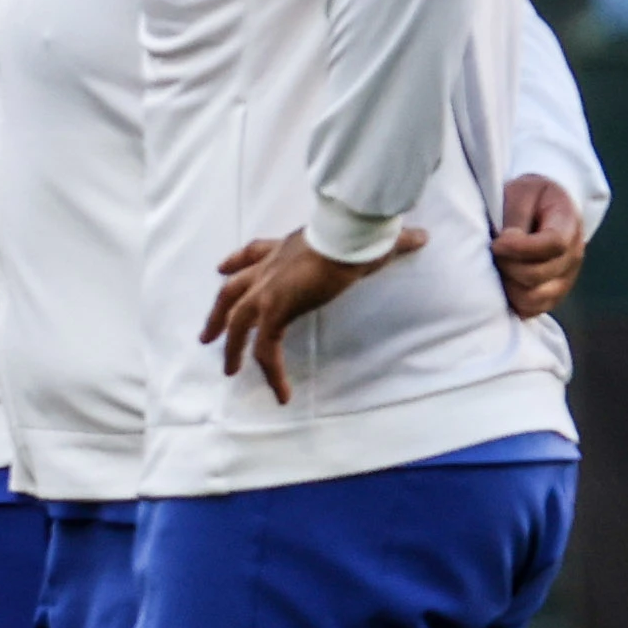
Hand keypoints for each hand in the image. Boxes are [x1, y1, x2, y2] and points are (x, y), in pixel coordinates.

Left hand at [203, 225, 422, 401]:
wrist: (346, 235)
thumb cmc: (359, 234)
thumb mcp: (368, 237)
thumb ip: (390, 241)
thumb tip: (420, 236)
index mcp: (282, 248)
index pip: (251, 254)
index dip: (235, 262)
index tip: (221, 268)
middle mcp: (267, 267)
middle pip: (230, 290)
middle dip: (217, 314)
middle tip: (207, 335)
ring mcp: (266, 289)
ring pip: (237, 322)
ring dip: (231, 348)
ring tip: (230, 371)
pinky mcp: (275, 310)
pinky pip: (265, 349)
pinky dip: (271, 373)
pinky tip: (280, 394)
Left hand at [494, 172, 587, 319]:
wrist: (541, 208)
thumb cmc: (528, 197)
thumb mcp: (521, 192)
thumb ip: (515, 216)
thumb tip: (506, 244)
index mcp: (568, 225)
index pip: (553, 245)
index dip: (520, 248)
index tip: (498, 242)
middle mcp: (573, 256)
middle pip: (538, 274)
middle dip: (506, 265)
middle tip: (492, 252)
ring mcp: (565, 278)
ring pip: (533, 297)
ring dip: (507, 284)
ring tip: (497, 266)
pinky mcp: (552, 295)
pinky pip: (531, 309)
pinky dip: (511, 300)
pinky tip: (501, 281)